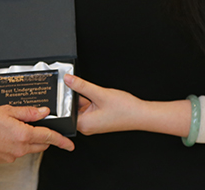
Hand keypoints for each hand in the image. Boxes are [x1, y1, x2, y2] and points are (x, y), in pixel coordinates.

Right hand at [0, 105, 73, 162]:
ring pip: (29, 149)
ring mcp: (13, 155)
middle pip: (41, 145)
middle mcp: (20, 148)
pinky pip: (18, 152)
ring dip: (29, 140)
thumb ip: (29, 112)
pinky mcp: (6, 159)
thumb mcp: (10, 110)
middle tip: (36, 126)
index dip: (61, 141)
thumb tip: (44, 112)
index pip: (48, 137)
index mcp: (24, 134)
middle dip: (43, 137)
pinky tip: (7, 136)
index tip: (69, 144)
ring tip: (15, 128)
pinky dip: (18, 145)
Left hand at [65, 74, 190, 136]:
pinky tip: (97, 95)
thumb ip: (82, 86)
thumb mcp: (100, 93)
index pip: (64, 110)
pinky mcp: (98, 118)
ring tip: (95, 93)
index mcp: (84, 124)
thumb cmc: (125, 110)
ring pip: (80, 105)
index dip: (63, 97)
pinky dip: (90, 99)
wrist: (141, 114)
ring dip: (83, 96)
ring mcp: (92, 122)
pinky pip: (88, 106)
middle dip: (74, 95)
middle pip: (72, 107)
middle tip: (79, 85)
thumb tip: (68, 80)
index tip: (63, 85)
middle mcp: (87, 126)